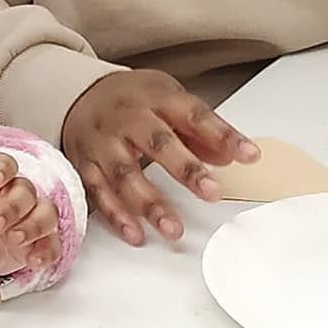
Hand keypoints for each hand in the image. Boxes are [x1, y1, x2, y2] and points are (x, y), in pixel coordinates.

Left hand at [0, 152, 61, 271]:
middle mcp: (15, 196)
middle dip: (14, 205)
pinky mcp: (38, 242)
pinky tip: (33, 259)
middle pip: (26, 190)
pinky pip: (52, 243)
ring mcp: (30, 218)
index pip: (4, 165)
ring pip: (46, 212)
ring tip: (14, 240)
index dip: (2, 168)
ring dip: (33, 226)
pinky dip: (46, 251)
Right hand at [61, 70, 258, 246]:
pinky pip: (99, 193)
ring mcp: (103, 143)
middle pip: (157, 143)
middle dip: (186, 170)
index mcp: (155, 97)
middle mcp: (127, 118)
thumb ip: (198, 130)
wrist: (79, 94)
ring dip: (150, 204)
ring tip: (173, 229)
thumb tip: (228, 158)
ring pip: (125, 175)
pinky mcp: (85, 164)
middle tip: (212, 193)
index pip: (194, 115)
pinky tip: (136, 233)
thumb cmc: (132, 99)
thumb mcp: (168, 98)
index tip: (249, 155)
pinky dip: (116, 215)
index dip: (222, 135)